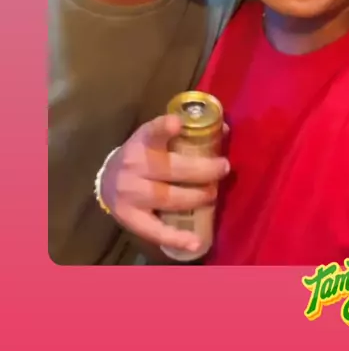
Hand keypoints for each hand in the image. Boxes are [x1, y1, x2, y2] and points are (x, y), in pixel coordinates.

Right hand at [99, 114, 229, 254]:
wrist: (106, 181)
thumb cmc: (141, 156)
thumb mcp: (155, 138)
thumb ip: (185, 134)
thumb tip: (225, 130)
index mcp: (141, 142)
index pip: (151, 132)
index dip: (164, 127)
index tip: (177, 124)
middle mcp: (133, 166)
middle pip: (171, 169)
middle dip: (202, 170)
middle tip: (223, 168)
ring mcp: (130, 194)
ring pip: (167, 197)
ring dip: (195, 198)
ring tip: (213, 195)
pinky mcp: (129, 218)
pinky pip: (155, 230)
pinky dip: (176, 238)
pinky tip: (195, 242)